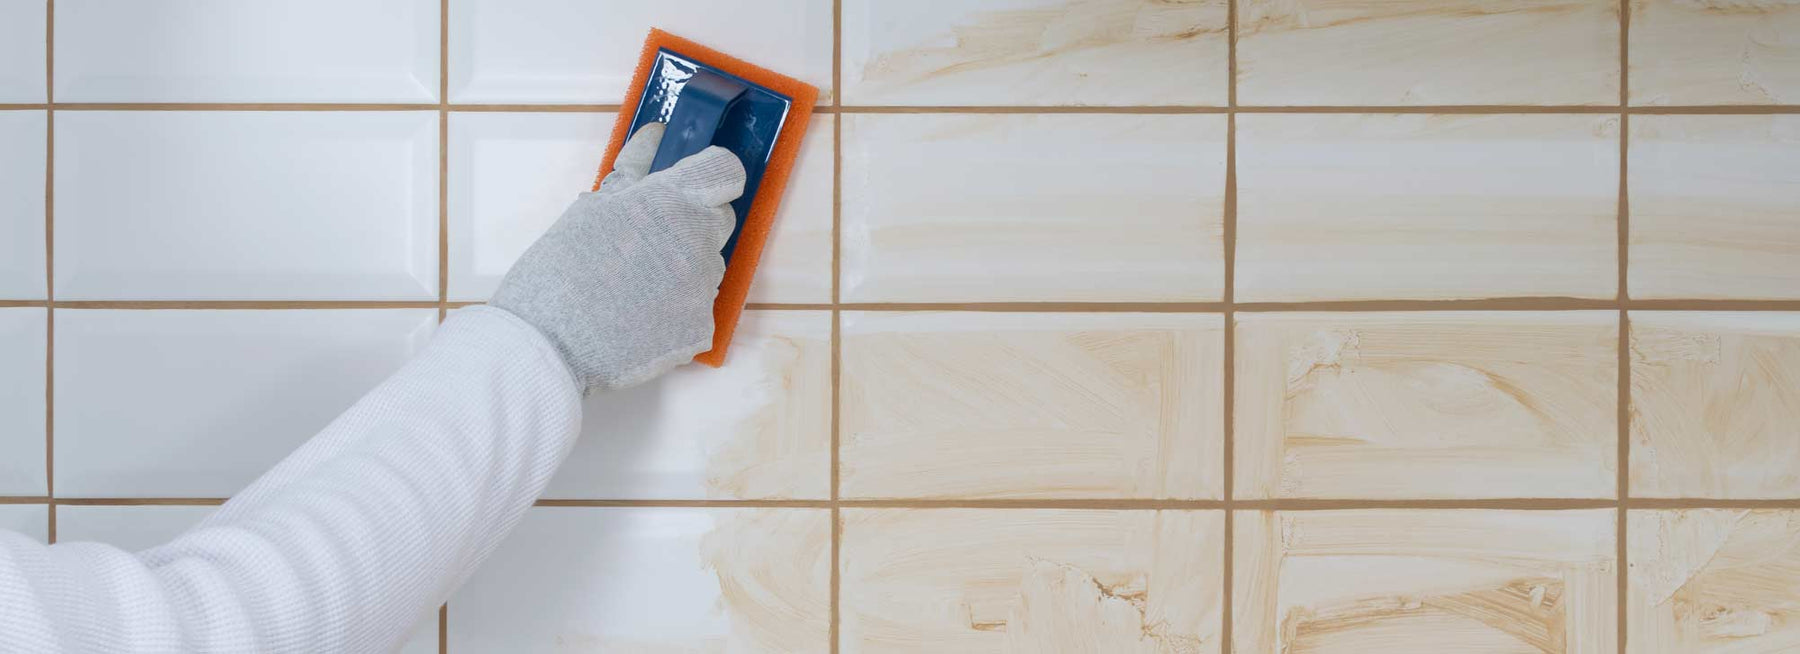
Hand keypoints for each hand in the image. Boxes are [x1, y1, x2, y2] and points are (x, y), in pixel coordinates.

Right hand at [491, 123, 745, 392]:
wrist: (547, 343)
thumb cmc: (560, 270)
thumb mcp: (590, 210)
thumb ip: (631, 171)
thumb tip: (656, 135)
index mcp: (671, 202)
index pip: (723, 171)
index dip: (709, 174)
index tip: (690, 183)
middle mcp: (697, 241)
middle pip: (718, 219)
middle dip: (691, 222)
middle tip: (648, 239)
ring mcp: (703, 287)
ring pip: (707, 265)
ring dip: (682, 266)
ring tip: (635, 284)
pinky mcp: (700, 327)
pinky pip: (696, 308)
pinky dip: (675, 309)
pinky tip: (640, 316)